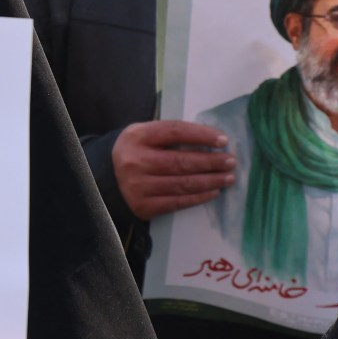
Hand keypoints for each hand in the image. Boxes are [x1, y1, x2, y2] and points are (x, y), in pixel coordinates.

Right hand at [113, 119, 235, 219]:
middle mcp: (135, 161)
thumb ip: (172, 135)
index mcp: (137, 136)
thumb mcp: (145, 135)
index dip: (201, 135)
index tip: (223, 140)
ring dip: (210, 181)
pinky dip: (199, 197)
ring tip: (228, 177)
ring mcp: (138, 186)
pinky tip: (213, 192)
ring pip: (182, 184)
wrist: (107, 179)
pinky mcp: (143, 206)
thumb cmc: (136, 152)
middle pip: (181, 161)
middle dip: (211, 162)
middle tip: (230, 161)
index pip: (175, 132)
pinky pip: (177, 202)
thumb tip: (212, 140)